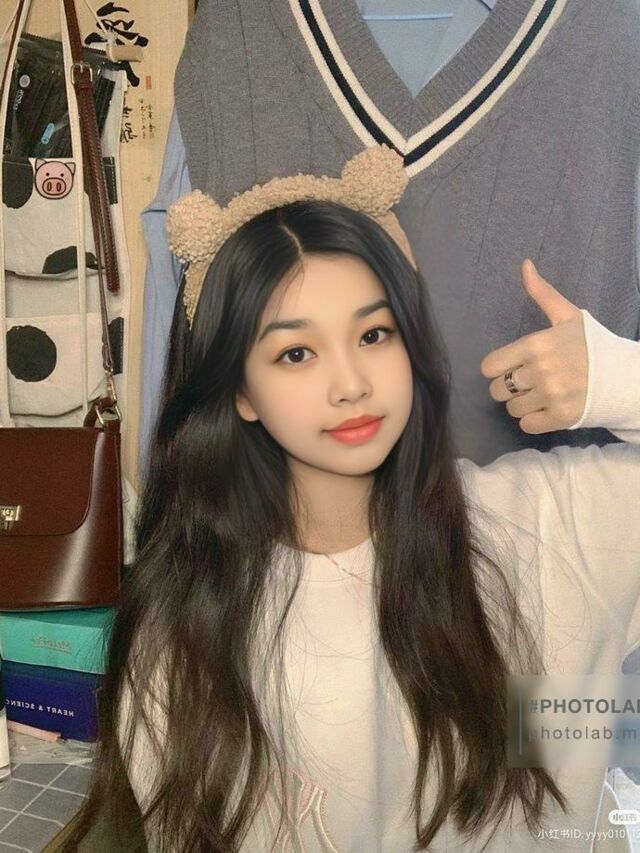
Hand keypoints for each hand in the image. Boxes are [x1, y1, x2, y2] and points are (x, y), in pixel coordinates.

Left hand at [480, 260, 587, 434]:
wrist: (625, 375)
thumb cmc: (593, 345)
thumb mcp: (568, 316)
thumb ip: (542, 293)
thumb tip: (524, 265)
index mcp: (536, 345)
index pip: (490, 367)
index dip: (498, 368)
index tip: (512, 366)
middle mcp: (541, 371)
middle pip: (497, 390)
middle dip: (509, 387)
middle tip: (528, 382)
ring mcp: (551, 396)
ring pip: (511, 409)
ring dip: (522, 404)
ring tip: (541, 394)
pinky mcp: (560, 418)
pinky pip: (526, 425)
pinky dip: (534, 420)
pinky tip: (548, 408)